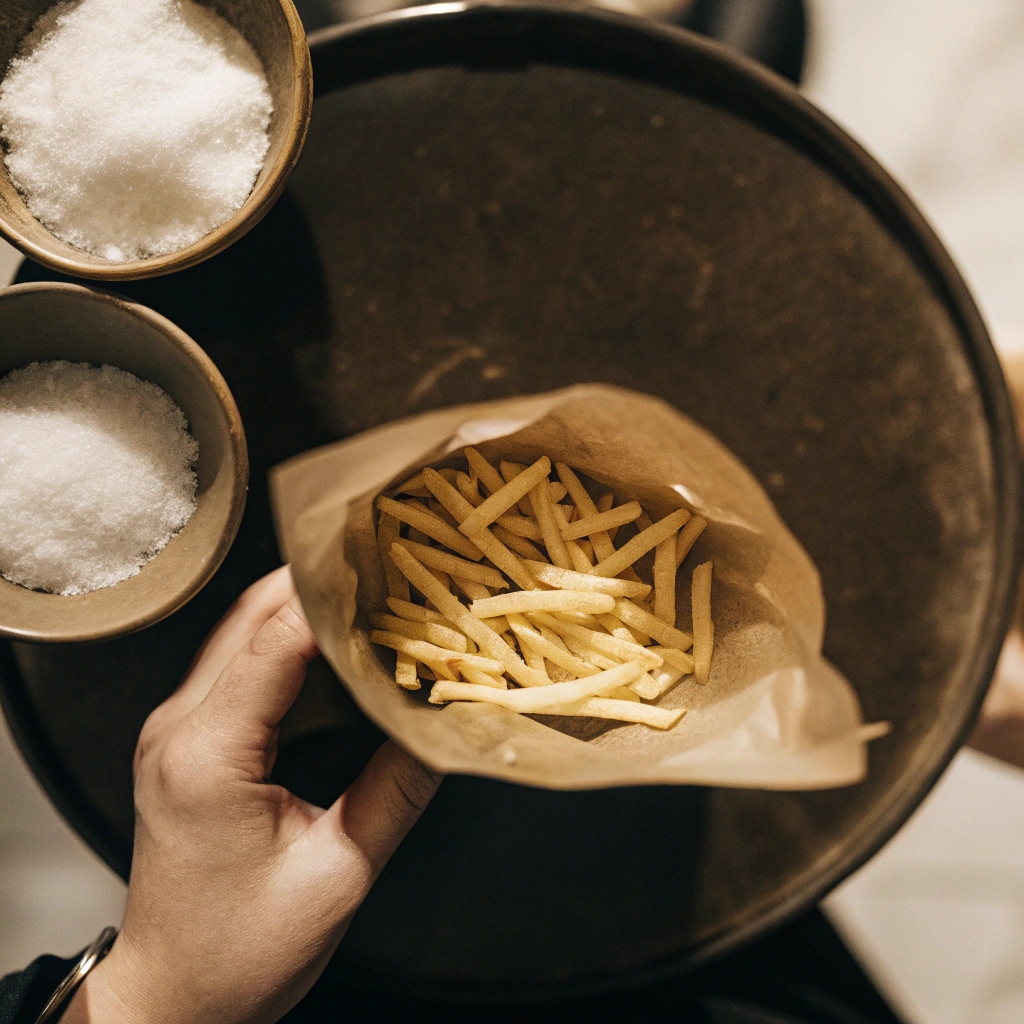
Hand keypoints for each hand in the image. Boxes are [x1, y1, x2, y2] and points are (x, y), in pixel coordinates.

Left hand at [65, 566, 441, 1023]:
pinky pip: (235, 659)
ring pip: (239, 628)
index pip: (275, 642)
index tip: (393, 569)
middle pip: (250, 617)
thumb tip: (447, 726)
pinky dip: (285, 634)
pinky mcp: (185, 738)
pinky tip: (333, 632)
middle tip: (392, 561)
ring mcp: (174, 728)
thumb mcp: (337, 873)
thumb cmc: (240, 952)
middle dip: (320, 580)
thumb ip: (396, 790)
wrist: (171, 996)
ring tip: (372, 587)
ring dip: (302, 601)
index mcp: (207, 755)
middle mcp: (178, 727)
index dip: (335, 597)